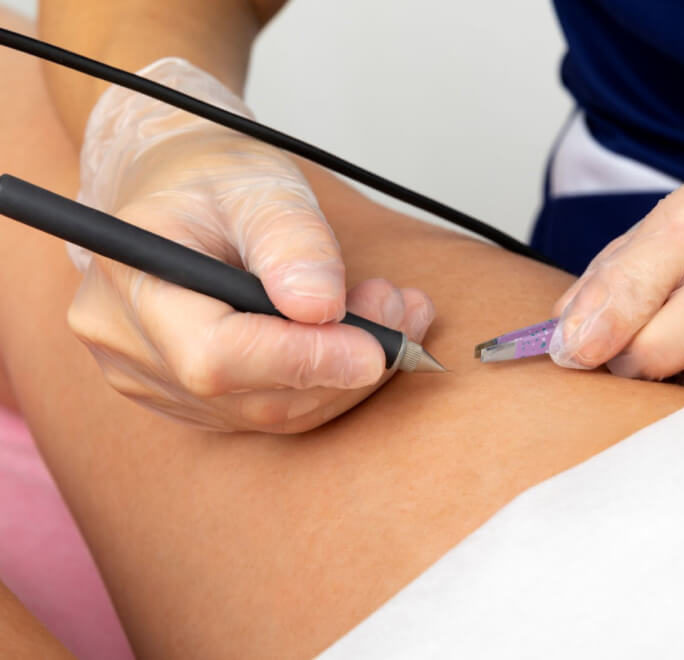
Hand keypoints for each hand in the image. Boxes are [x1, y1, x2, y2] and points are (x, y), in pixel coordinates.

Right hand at [68, 58, 433, 431]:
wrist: (179, 188)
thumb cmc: (210, 177)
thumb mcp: (258, 184)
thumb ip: (292, 242)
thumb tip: (321, 309)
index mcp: (133, 286)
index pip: (215, 358)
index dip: (303, 360)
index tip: (375, 347)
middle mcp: (133, 350)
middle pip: (252, 395)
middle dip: (343, 362)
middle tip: (403, 310)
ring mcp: (159, 382)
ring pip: (273, 412)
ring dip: (349, 373)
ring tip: (395, 312)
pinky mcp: (193, 397)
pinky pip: (273, 410)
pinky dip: (329, 380)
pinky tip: (366, 337)